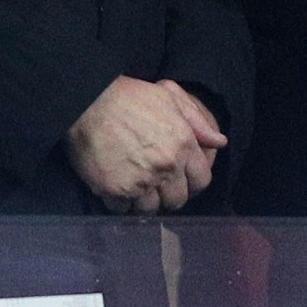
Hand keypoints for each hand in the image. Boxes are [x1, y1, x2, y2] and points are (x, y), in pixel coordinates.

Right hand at [66, 76, 227, 213]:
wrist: (86, 101)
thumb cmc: (128, 96)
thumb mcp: (169, 96)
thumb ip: (197, 121)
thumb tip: (219, 142)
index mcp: (183, 144)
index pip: (201, 180)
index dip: (192, 182)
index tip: (181, 181)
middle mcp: (165, 166)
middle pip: (177, 200)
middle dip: (169, 195)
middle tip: (156, 186)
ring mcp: (140, 181)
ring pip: (151, 209)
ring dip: (144, 202)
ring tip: (135, 188)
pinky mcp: (115, 190)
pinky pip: (122, 210)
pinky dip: (120, 203)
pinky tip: (116, 188)